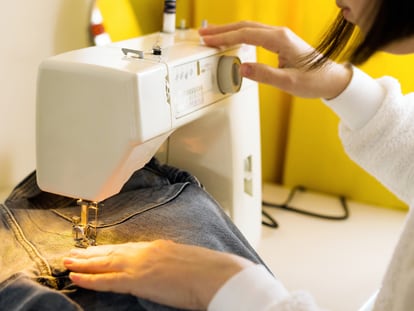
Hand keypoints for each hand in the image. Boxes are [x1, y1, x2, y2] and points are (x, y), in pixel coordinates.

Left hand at [63, 240, 253, 309]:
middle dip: (89, 254)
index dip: (108, 250)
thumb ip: (170, 261)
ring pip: (104, 263)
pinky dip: (90, 279)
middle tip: (72, 253)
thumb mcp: (187, 260)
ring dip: (84, 263)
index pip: (127, 248)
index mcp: (158, 247)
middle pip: (111, 252)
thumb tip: (166, 268)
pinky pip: (107, 280)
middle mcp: (145, 251)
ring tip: (67, 262)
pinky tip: (77, 277)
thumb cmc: (208, 270)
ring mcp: (140, 264)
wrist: (215, 274)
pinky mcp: (137, 280)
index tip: (96, 250)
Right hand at [199, 21, 351, 99]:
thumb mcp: (288, 82)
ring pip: (249, 28)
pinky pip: (254, 34)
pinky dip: (239, 35)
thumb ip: (264, 75)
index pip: (246, 34)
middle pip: (244, 26)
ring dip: (229, 31)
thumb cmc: (314, 80)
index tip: (209, 41)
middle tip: (203, 34)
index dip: (225, 37)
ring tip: (212, 35)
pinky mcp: (279, 42)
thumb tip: (241, 68)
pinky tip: (232, 39)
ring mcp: (279, 37)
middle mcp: (279, 34)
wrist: (331, 78)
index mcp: (280, 40)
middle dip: (222, 30)